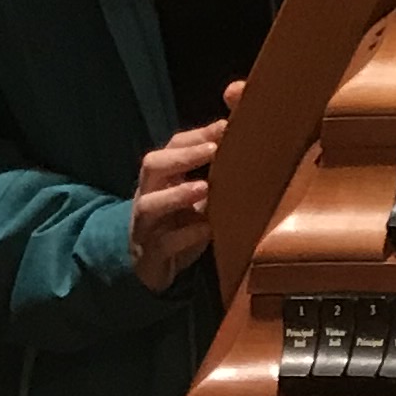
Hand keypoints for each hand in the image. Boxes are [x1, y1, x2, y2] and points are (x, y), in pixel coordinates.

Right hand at [131, 121, 223, 289]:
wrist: (150, 268)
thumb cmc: (179, 225)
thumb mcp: (195, 197)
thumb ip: (213, 175)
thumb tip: (249, 146)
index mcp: (161, 178)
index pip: (172, 147)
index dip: (196, 136)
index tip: (224, 127)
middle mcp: (149, 196)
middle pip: (152, 166)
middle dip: (181, 157)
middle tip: (212, 150)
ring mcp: (145, 225)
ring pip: (149, 205)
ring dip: (177, 194)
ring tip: (204, 188)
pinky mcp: (151, 254)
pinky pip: (163, 243)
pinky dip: (185, 236)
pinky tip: (207, 229)